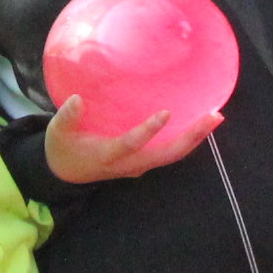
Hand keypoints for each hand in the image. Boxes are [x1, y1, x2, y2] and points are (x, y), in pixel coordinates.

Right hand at [44, 91, 222, 183]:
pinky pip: (169, 153)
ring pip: (172, 155)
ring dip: (195, 138)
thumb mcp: (57, 132)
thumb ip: (67, 116)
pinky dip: (187, 140)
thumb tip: (78, 99)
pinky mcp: (143, 162)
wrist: (66, 174)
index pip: (132, 144)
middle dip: (192, 137)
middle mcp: (130, 163)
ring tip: (215, 117)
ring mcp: (139, 165)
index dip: (149, 131)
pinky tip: (198, 123)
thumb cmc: (62, 148)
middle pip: (167, 154)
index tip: (166, 113)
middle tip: (214, 116)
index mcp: (108, 155)